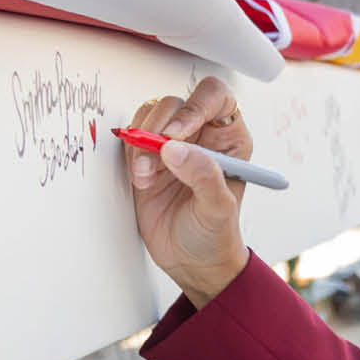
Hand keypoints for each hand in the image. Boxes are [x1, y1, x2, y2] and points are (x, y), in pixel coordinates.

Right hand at [127, 76, 251, 307]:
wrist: (192, 262)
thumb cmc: (215, 235)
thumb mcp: (218, 209)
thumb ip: (203, 176)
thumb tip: (175, 148)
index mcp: (228, 139)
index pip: (215, 97)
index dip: (195, 105)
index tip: (178, 133)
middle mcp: (200, 135)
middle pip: (175, 103)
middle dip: (160, 128)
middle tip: (157, 156)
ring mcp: (172, 146)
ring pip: (150, 116)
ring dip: (142, 142)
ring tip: (147, 177)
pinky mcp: (147, 158)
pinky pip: (132, 138)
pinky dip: (131, 154)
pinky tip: (142, 180)